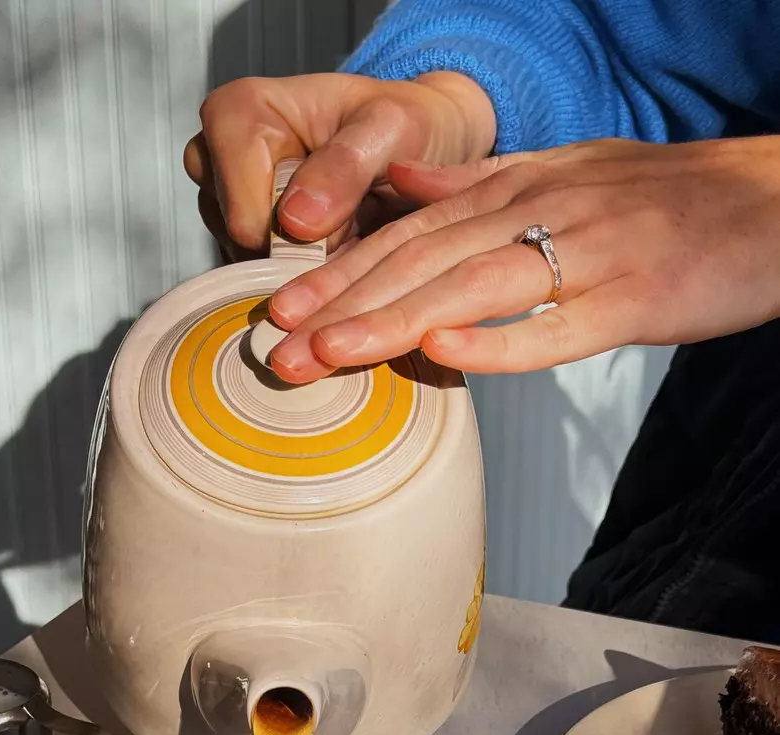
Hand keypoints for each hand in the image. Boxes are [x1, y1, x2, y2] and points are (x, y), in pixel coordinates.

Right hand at [186, 70, 495, 257]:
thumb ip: (346, 165)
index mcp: (234, 112)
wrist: (418, 148)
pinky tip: (326, 235)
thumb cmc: (403, 126)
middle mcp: (212, 154)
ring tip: (340, 220)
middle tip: (346, 213)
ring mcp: (217, 197)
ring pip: (245, 258)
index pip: (242, 212)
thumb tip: (294, 221)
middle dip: (297, 243)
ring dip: (300, 255)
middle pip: (238, 237)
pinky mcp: (230, 231)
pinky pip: (252, 271)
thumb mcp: (392, 130)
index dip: (293, 226)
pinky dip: (296, 265)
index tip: (340, 205)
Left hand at [264, 136, 779, 381]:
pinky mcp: (638, 299)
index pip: (409, 232)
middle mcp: (544, 211)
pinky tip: (441, 355)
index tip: (276, 308)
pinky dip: (499, 341)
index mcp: (521, 186)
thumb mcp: (566, 172)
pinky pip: (558, 327)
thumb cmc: (667, 201)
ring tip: (327, 355)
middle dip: (341, 305)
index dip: (338, 271)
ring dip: (392, 323)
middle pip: (424, 260)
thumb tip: (397, 185)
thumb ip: (477, 184)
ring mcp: (591, 255)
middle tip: (275, 349)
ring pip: (473, 288)